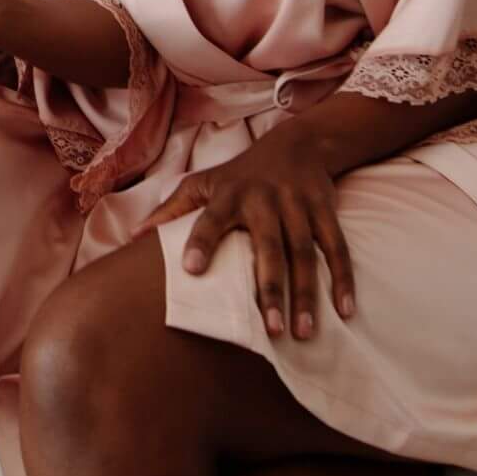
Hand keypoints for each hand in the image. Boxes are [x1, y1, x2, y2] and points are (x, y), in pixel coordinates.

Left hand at [140, 125, 356, 340]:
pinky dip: (343, 279)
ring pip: (305, 252)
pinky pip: (337, 247)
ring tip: (304, 332)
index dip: (200, 241)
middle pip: (268, 246)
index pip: (210, 218)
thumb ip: (170, 211)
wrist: (297, 143)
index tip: (189, 270)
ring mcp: (297, 204)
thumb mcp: (202, 184)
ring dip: (307, 294)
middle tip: (269, 329)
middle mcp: (264, 199)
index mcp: (228, 194)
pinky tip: (345, 311)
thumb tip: (131, 238)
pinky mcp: (325, 209)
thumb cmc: (239, 174)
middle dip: (270, 287)